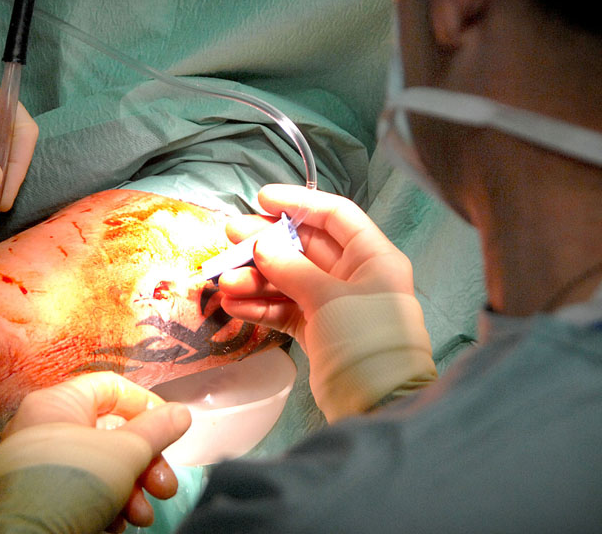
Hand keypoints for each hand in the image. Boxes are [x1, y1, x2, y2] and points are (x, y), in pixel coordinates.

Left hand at [0, 372, 190, 533]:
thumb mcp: (126, 453)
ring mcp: (35, 465)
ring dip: (128, 491)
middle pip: (108, 434)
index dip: (145, 405)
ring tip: (141, 516)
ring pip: (96, 468)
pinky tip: (115, 524)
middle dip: (144, 464)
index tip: (169, 428)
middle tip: (164, 487)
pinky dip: (102, 505)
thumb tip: (181, 414)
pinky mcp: (33, 498)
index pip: (109, 388)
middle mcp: (41, 428)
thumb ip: (158, 430)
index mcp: (57, 403)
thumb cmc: (72, 483)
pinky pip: (77, 492)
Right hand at [219, 184, 414, 343]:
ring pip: (289, 280)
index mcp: (372, 257)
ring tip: (224, 282)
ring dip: (255, 279)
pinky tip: (234, 306)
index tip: (261, 199)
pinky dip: (260, 307)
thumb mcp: (329, 297)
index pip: (335, 215)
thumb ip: (291, 268)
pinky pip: (285, 309)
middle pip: (305, 247)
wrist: (378, 404)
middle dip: (265, 243)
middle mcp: (355, 275)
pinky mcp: (318, 331)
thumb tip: (260, 246)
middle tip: (230, 236)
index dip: (298, 202)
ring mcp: (335, 304)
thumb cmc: (365, 339)